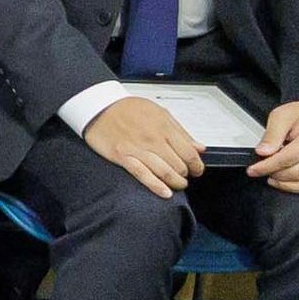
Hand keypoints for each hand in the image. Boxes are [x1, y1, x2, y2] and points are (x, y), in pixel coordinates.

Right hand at [78, 95, 209, 195]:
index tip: (197, 169)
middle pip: (178, 165)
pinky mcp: (123, 157)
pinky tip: (165, 193)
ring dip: (175, 182)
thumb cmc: (128, 109)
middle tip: (184, 176)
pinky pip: (142, 174)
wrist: (99, 106)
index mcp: (164, 127)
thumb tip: (199, 147)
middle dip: (185, 174)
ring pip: (164, 172)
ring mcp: (137, 149)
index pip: (189, 153)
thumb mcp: (160, 113)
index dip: (197, 165)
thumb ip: (180, 131)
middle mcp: (153, 139)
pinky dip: (156, 186)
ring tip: (177, 184)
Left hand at [248, 99, 298, 200]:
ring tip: (277, 180)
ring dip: (291, 187)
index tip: (253, 170)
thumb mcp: (283, 115)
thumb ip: (272, 134)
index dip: (266, 167)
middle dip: (276, 175)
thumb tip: (263, 152)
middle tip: (265, 171)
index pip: (285, 160)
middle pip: (297, 174)